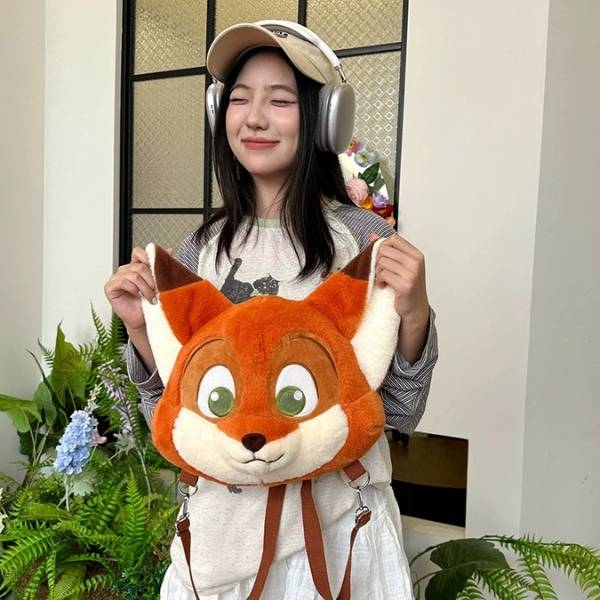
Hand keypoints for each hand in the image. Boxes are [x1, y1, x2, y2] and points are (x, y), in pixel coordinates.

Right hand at [103, 247, 157, 332]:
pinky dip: (134, 290)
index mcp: (135, 266)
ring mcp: (116, 278)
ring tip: (151, 298)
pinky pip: (123, 282)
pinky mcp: (110, 287)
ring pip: (134, 275)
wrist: (143, 320)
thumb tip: (169, 250)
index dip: (148, 258)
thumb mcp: (160, 283)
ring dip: (145, 288)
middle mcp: (125, 270)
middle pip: (140, 266)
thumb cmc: (150, 303)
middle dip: (152, 280)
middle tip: (157, 290)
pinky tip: (138, 296)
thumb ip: (162, 266)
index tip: (157, 271)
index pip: (139, 252)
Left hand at [371, 234, 429, 361]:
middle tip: (382, 271)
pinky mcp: (405, 285)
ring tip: (383, 279)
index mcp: (416, 255)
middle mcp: (416, 262)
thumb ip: (389, 250)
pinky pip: (383, 274)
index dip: (383, 247)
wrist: (415, 308)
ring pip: (382, 262)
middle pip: (385, 250)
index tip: (383, 258)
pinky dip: (380, 280)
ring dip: (378, 272)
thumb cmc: (407, 286)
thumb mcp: (402, 266)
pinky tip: (384, 285)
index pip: (394, 239)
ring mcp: (411, 273)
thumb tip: (373, 235)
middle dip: (378, 261)